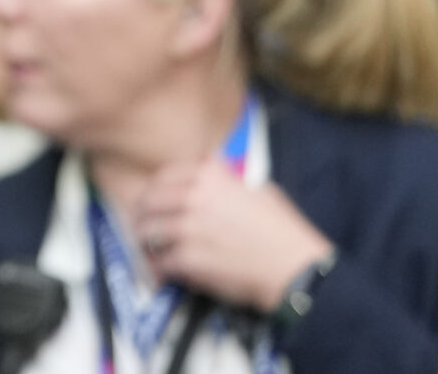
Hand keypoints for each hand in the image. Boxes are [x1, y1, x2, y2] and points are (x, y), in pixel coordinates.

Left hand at [135, 158, 333, 312]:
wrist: (295, 270)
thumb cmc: (282, 232)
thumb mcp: (257, 188)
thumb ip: (225, 176)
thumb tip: (206, 167)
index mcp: (208, 176)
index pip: (162, 176)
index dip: (154, 189)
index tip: (152, 198)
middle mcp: (193, 197)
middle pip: (147, 202)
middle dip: (142, 214)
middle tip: (143, 224)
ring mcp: (187, 229)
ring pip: (147, 232)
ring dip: (146, 242)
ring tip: (149, 249)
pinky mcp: (187, 259)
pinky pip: (159, 261)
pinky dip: (158, 268)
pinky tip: (162, 271)